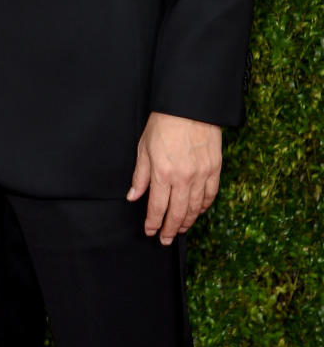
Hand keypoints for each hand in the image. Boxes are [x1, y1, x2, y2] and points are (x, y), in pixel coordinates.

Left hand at [127, 111, 221, 244]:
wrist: (189, 107)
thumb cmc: (163, 125)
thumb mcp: (143, 148)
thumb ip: (140, 176)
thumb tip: (133, 197)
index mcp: (162, 174)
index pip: (157, 207)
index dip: (153, 223)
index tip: (150, 231)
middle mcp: (183, 179)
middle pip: (177, 213)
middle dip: (169, 229)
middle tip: (165, 239)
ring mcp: (201, 175)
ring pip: (195, 208)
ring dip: (187, 222)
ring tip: (180, 229)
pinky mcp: (214, 169)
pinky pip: (210, 195)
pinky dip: (204, 207)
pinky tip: (198, 212)